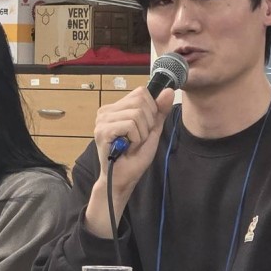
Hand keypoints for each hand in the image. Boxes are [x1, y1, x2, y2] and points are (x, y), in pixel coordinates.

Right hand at [85, 86, 175, 237]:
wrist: (122, 179)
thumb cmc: (134, 157)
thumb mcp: (152, 131)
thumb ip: (159, 111)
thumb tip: (168, 91)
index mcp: (116, 108)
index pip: (141, 92)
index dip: (151, 109)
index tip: (144, 128)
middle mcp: (106, 111)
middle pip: (141, 100)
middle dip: (148, 122)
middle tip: (137, 138)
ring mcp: (102, 120)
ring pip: (137, 113)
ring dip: (142, 133)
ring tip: (132, 144)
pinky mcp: (103, 130)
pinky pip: (131, 125)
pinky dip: (136, 138)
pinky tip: (127, 147)